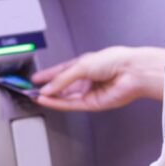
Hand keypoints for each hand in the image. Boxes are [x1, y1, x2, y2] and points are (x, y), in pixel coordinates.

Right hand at [31, 46, 164, 111]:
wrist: (132, 72)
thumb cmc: (115, 60)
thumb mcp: (82, 65)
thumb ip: (62, 78)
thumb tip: (48, 88)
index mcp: (86, 64)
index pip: (63, 71)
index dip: (49, 75)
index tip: (36, 79)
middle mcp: (87, 78)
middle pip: (63, 86)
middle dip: (48, 88)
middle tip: (32, 90)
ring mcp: (89, 91)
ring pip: (65, 97)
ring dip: (51, 97)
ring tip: (36, 96)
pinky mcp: (93, 103)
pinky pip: (72, 104)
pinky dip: (58, 103)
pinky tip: (48, 100)